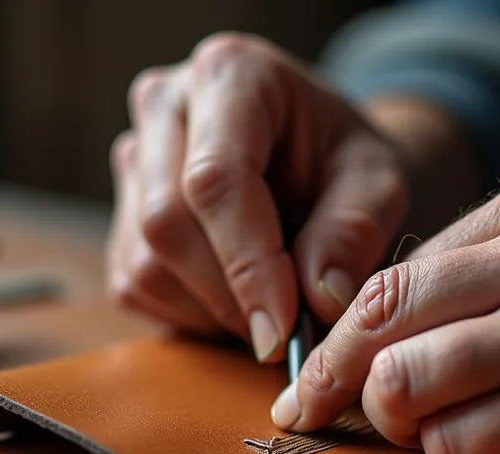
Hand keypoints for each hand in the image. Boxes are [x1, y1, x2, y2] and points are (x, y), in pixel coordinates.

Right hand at [106, 32, 414, 361]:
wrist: (316, 155)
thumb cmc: (344, 161)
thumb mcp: (378, 184)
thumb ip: (353, 231)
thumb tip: (318, 298)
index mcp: (232, 74)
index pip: (216, 178)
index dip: (247, 263)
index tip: (281, 329)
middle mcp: (166, 104)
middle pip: (167, 223)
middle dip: (228, 296)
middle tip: (283, 334)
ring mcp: (134, 155)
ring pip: (144, 262)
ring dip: (209, 310)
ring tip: (268, 308)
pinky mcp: (121, 208)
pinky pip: (133, 284)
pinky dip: (187, 313)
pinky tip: (234, 300)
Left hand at [272, 158, 499, 453]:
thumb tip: (408, 312)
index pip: (398, 270)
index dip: (341, 329)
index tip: (315, 370)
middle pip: (382, 318)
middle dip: (334, 377)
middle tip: (317, 412)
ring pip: (409, 382)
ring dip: (395, 421)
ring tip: (420, 433)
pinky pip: (466, 442)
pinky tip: (476, 452)